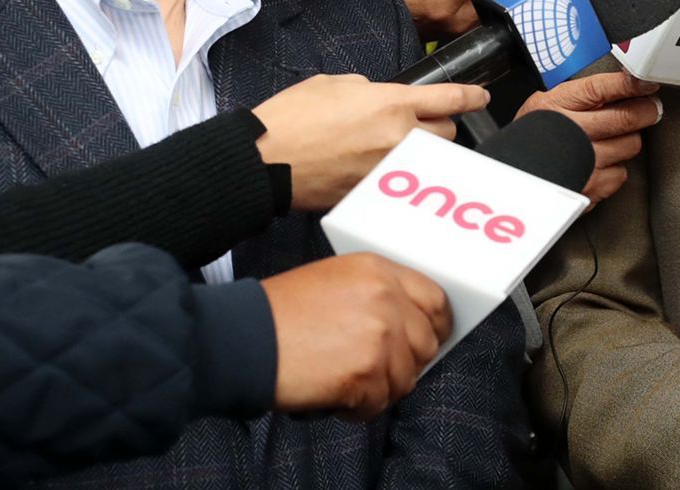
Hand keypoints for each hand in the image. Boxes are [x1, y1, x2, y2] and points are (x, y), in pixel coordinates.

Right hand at [253, 74, 489, 211]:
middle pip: (447, 135)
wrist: (263, 158)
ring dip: (420, 155)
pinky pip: (398, 184)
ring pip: (427, 163)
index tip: (481, 97)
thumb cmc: (292, 117)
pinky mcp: (373, 194)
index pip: (451, 99)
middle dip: (440, 128)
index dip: (472, 97)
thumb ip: (369, 89)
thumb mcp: (335, 84)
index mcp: (393, 102)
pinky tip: (373, 172)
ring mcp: (389, 171)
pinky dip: (393, 178)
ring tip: (398, 151)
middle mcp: (399, 137)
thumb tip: (378, 97)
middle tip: (424, 126)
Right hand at [263, 252, 451, 419]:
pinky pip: (378, 403)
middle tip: (375, 373)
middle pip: (426, 344)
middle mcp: (386, 297)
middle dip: (404, 364)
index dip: (437, 326)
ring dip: (377, 390)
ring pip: (405, 379)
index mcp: (379, 270)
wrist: (243, 338)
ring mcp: (380, 333)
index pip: (435, 299)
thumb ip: (376, 297)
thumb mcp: (334, 281)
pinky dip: (356, 409)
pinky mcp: (367, 370)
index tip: (430, 340)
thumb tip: (408, 328)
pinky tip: (331, 395)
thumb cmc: (279, 314)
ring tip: (342, 383)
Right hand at [515, 71, 661, 203]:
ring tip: (613, 138)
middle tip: (649, 108)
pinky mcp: (592, 188)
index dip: (631, 83)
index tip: (648, 82)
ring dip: (628, 140)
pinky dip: (615, 168)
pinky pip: (622, 173)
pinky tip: (601, 162)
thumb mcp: (547, 104)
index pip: (602, 88)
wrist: (514, 179)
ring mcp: (584, 163)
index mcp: (559, 105)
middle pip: (627, 118)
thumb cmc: (532, 138)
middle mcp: (573, 133)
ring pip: (631, 145)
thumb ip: (582, 95)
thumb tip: (625, 83)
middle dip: (646, 110)